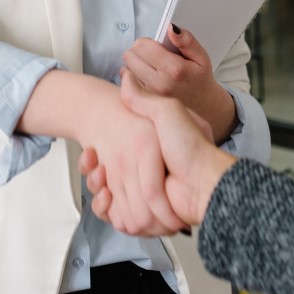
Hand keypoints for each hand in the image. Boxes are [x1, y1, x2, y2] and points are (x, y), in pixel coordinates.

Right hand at [80, 72, 235, 226]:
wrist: (202, 182)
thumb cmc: (189, 147)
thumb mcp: (168, 112)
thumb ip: (144, 99)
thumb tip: (126, 77)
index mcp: (146, 153)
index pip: (110, 155)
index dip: (96, 154)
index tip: (92, 149)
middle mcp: (142, 174)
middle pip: (103, 175)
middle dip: (94, 169)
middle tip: (94, 160)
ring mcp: (140, 196)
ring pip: (104, 194)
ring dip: (95, 184)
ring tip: (99, 174)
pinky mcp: (139, 216)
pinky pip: (112, 215)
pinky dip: (103, 207)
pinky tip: (105, 194)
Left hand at [123, 24, 237, 143]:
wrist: (203, 108)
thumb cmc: (199, 79)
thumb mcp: (200, 57)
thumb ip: (186, 40)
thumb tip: (170, 27)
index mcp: (175, 69)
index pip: (143, 46)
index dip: (146, 42)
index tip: (154, 45)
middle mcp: (160, 83)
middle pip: (131, 56)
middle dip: (138, 52)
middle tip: (150, 56)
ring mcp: (150, 95)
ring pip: (125, 69)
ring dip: (133, 65)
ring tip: (148, 67)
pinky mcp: (143, 103)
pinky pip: (126, 84)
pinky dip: (131, 79)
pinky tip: (144, 79)